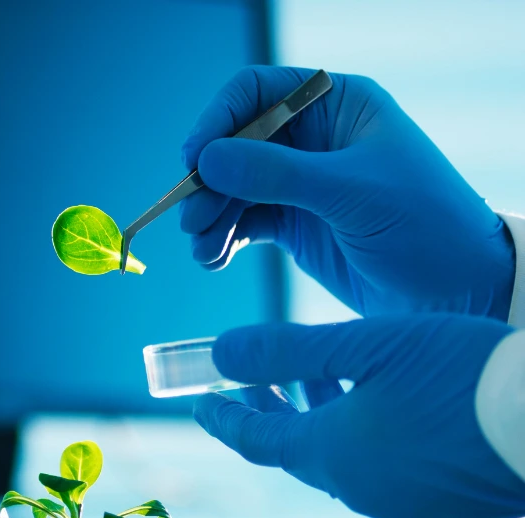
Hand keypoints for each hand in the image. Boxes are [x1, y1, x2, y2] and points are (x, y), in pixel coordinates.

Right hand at [181, 66, 514, 320]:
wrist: (457, 292)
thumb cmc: (426, 225)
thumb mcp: (352, 193)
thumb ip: (278, 174)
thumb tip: (207, 160)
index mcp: (336, 106)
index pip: (257, 93)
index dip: (218, 120)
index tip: (194, 160)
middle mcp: (313, 138)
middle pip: (235, 145)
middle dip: (208, 182)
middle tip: (192, 219)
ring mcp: (300, 183)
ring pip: (232, 188)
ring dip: (210, 217)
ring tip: (204, 250)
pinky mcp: (294, 224)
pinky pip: (243, 223)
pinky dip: (223, 239)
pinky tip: (214, 260)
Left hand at [193, 314, 524, 517]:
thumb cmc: (460, 372)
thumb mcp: (365, 345)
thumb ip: (285, 349)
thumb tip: (219, 352)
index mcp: (333, 453)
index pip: (256, 441)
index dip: (224, 418)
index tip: (201, 403)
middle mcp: (362, 489)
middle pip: (296, 452)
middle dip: (271, 414)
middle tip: (254, 385)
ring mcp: (406, 505)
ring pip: (342, 461)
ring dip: (319, 420)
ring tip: (319, 377)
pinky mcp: (444, 507)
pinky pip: (384, 473)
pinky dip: (363, 438)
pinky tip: (382, 405)